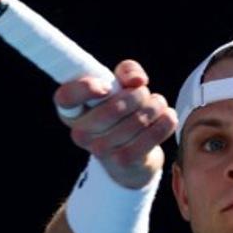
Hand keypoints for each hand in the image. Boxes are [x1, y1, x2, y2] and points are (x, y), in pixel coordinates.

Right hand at [54, 60, 177, 187]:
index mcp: (73, 111)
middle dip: (139, 94)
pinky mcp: (123, 161)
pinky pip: (152, 135)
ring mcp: (101, 150)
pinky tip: (167, 116)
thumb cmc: (123, 113)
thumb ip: (126, 71)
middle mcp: (81, 133)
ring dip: (156, 106)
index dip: (85, 88)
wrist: (132, 160)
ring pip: (138, 119)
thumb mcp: (120, 86)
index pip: (66, 97)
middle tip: (144, 93)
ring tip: (157, 104)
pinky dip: (165, 121)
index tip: (106, 87)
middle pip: (115, 107)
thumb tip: (136, 80)